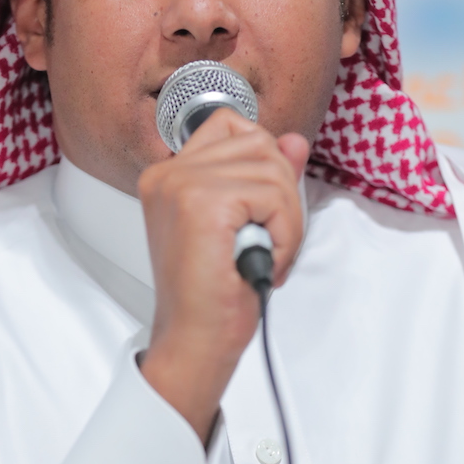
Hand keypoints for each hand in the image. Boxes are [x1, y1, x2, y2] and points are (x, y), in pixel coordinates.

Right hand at [138, 108, 308, 442]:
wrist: (194, 339)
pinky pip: (273, 197)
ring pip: (272, 169)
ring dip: (286, 219)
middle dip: (282, 193)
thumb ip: (267, 176)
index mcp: (169, 174)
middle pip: (259, 143)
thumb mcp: (246, 223)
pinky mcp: (203, 203)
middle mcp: (168, 172)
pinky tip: (262, 260)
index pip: (231, 124)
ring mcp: (182, 184)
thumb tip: (295, 141)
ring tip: (264, 255)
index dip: (263, 161)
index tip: (261, 209)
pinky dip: (284, 233)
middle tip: (269, 241)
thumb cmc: (213, 294)